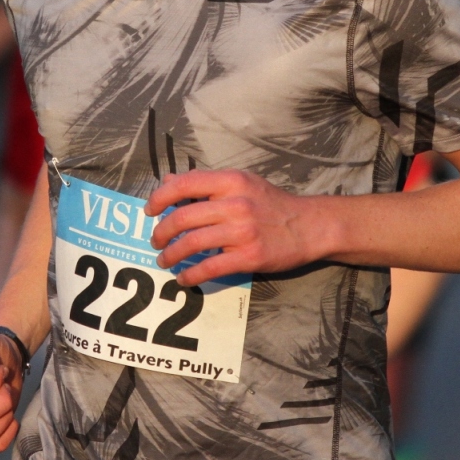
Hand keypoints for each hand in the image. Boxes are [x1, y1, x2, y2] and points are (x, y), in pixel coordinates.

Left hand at [146, 169, 320, 287]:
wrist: (310, 226)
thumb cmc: (272, 204)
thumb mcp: (242, 183)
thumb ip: (207, 183)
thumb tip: (170, 182)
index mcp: (231, 181)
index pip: (184, 184)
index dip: (160, 198)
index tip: (150, 211)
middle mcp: (235, 204)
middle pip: (182, 218)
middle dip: (161, 232)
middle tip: (155, 241)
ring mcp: (242, 232)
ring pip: (191, 244)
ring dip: (171, 255)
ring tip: (164, 260)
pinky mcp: (249, 257)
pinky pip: (210, 267)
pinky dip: (190, 275)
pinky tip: (183, 278)